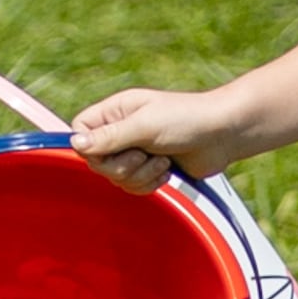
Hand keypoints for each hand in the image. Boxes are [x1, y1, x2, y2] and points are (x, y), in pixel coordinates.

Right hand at [69, 85, 250, 191]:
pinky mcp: (149, 169)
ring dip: (141, 175)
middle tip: (144, 154)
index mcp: (116, 111)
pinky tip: (168, 170)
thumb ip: (109, 137)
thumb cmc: (187, 119)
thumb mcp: (144, 126)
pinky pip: (134, 187)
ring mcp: (135, 151)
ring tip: (162, 159)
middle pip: (97, 161)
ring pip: (116, 178)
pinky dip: (150, 183)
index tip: (107, 151)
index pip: (81, 130)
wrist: (223, 135)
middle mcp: (121, 130)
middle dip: (123, 165)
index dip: (88, 146)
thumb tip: (74, 142)